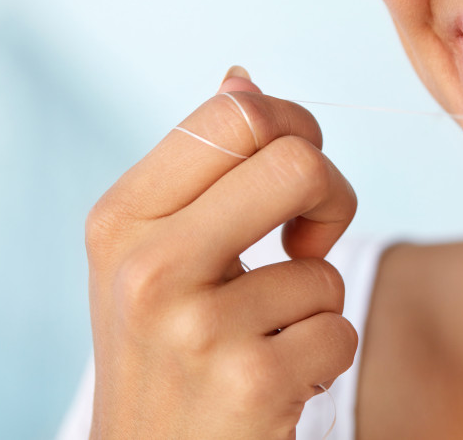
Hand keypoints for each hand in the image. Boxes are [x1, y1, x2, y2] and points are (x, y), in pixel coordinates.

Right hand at [85, 68, 357, 438]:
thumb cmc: (166, 351)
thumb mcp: (156, 253)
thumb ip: (203, 169)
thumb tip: (244, 77)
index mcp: (124, 217)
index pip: (237, 114)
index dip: (294, 129)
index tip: (296, 178)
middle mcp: (148, 266)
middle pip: (298, 162)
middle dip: (333, 198)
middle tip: (311, 240)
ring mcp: (196, 328)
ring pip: (325, 266)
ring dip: (314, 305)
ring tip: (262, 340)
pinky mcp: (250, 385)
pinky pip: (338, 330)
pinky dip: (323, 357)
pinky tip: (275, 383)